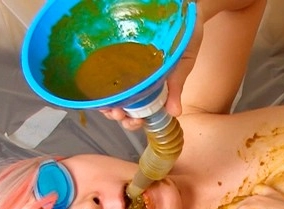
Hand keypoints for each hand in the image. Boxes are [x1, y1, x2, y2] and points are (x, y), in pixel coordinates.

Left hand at [99, 9, 204, 129]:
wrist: (185, 9)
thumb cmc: (186, 37)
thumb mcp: (183, 64)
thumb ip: (177, 88)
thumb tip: (175, 113)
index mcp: (154, 88)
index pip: (140, 111)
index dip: (132, 120)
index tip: (131, 122)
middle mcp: (139, 79)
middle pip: (123, 104)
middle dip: (117, 114)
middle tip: (116, 114)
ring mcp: (128, 66)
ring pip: (113, 91)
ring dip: (107, 101)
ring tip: (107, 105)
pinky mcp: (120, 50)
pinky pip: (107, 67)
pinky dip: (101, 79)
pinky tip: (97, 84)